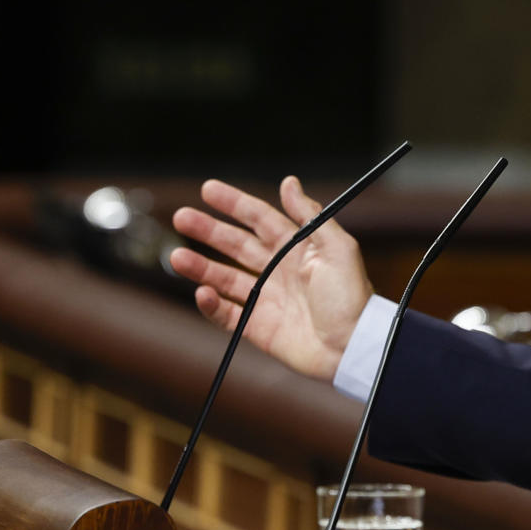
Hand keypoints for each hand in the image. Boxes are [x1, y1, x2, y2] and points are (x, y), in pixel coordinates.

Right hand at [169, 177, 374, 381]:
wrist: (353, 347)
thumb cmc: (351, 298)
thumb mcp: (338, 249)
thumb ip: (310, 215)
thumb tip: (288, 182)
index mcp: (297, 248)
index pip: (260, 219)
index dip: (235, 204)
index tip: (208, 190)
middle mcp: (279, 270)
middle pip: (236, 245)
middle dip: (208, 231)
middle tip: (182, 217)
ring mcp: (267, 299)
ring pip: (225, 277)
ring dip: (201, 267)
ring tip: (177, 257)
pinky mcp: (259, 327)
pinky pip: (227, 313)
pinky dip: (211, 304)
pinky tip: (201, 292)